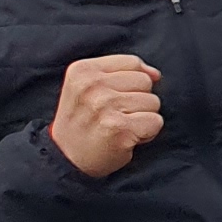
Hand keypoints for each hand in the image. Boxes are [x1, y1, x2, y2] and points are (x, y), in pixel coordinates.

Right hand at [48, 54, 165, 179]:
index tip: (112, 98)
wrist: (66, 159)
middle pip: (145, 82)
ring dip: (142, 117)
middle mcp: (92, 86)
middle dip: (137, 100)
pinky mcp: (119, 129)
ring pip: (153, 102)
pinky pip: (155, 122)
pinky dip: (147, 133)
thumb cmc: (82, 121)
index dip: (131, 83)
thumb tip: (155, 74)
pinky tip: (126, 138)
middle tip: (114, 116)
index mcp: (82, 70)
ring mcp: (105, 107)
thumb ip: (121, 73)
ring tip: (118, 127)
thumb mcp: (87, 87)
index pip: (132, 63)